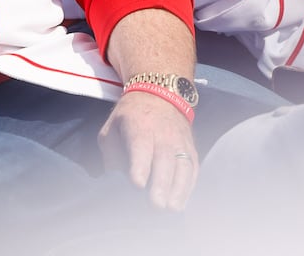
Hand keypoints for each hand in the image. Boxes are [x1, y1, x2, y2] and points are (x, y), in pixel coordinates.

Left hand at [97, 90, 198, 210]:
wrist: (160, 94)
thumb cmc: (130, 117)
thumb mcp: (111, 129)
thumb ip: (111, 155)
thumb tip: (113, 182)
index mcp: (139, 126)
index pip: (140, 146)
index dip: (139, 166)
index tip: (136, 184)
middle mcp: (163, 133)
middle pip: (164, 159)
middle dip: (161, 183)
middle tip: (156, 205)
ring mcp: (179, 141)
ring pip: (182, 165)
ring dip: (179, 188)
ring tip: (172, 208)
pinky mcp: (190, 148)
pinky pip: (193, 168)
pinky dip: (189, 186)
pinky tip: (182, 201)